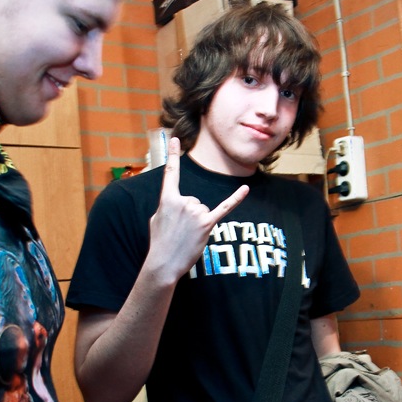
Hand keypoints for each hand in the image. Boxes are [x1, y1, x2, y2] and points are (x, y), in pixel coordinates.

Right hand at [147, 138, 248, 281]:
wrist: (164, 263)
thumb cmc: (159, 242)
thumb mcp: (156, 219)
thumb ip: (168, 206)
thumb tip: (177, 204)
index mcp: (167, 199)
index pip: (170, 173)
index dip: (172, 154)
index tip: (175, 139)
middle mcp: (183, 201)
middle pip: (194, 200)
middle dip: (189, 216)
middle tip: (179, 231)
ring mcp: (196, 212)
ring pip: (203, 210)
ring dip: (197, 223)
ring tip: (187, 235)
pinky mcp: (207, 223)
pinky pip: (224, 208)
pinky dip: (236, 199)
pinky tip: (245, 189)